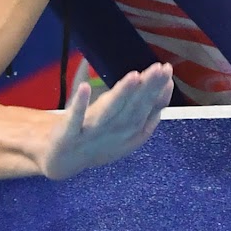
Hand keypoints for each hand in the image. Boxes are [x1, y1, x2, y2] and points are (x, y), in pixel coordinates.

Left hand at [38, 65, 172, 178]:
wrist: (63, 161)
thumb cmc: (97, 140)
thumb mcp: (128, 128)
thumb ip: (147, 110)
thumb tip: (166, 87)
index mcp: (129, 131)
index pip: (147, 108)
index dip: (158, 90)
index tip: (167, 70)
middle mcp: (114, 133)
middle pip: (133, 108)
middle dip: (147, 88)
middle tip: (160, 69)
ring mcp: (92, 134)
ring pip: (110, 113)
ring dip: (122, 95)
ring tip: (135, 76)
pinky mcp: (69, 134)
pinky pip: (75, 118)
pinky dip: (80, 104)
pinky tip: (85, 87)